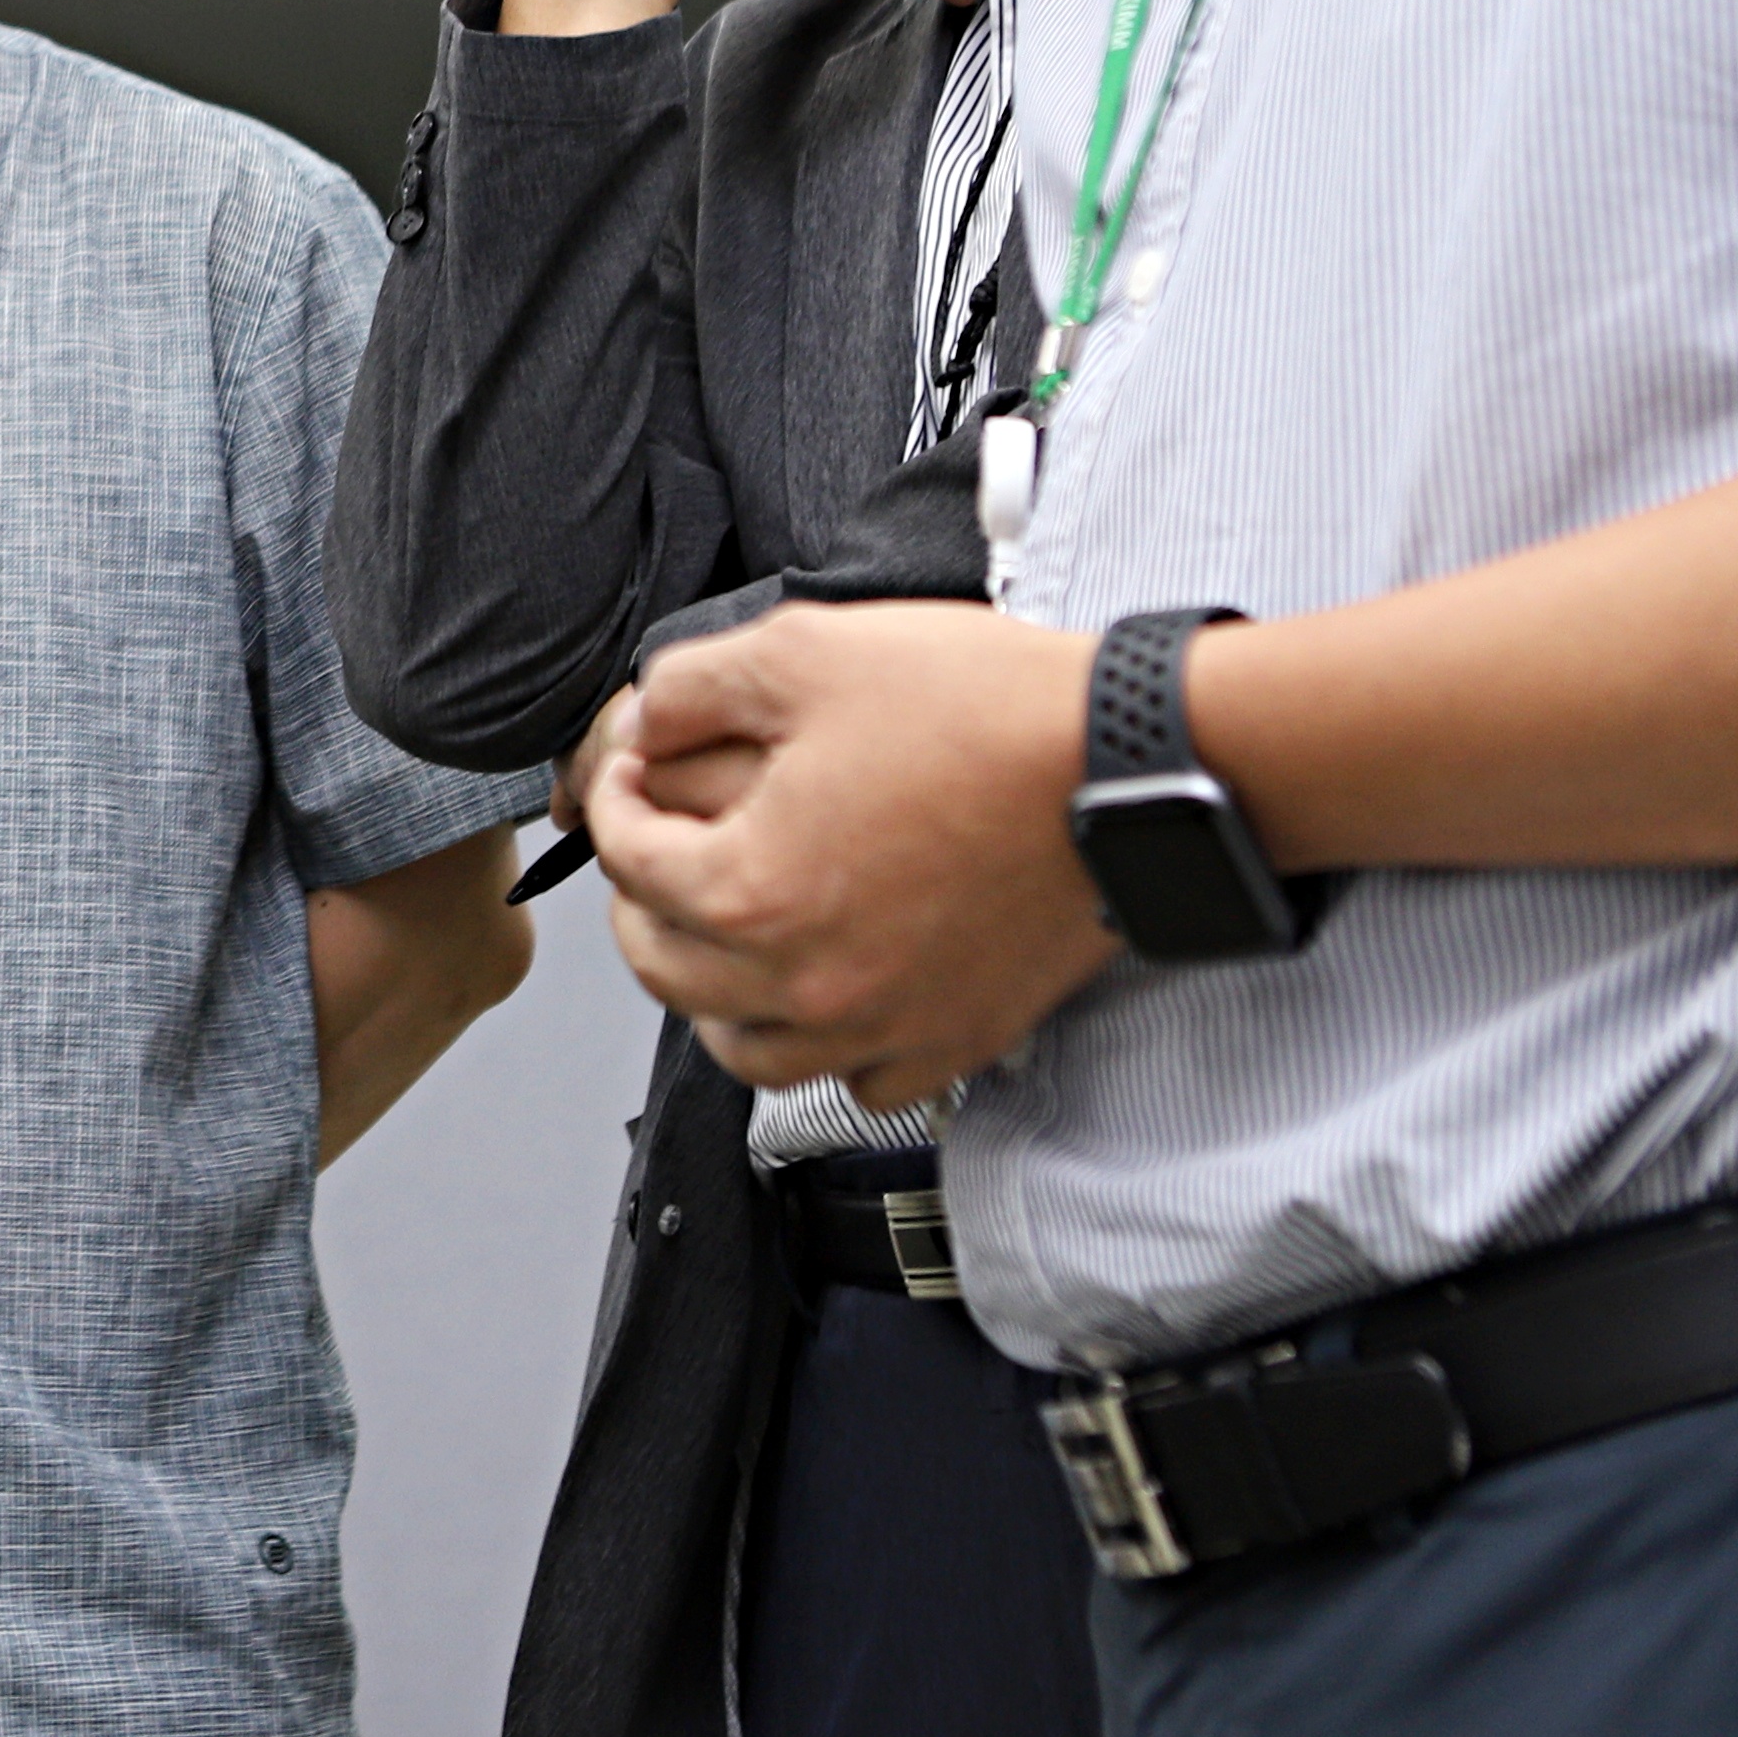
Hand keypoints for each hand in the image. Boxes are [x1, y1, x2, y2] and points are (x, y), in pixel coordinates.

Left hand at [589, 601, 1119, 1110]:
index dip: (616, 797)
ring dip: (716, 994)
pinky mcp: (953, 1042)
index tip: (633, 771)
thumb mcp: (802, 652)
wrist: (1121, 764)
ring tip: (724, 936)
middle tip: (655, 851)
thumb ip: (690, 687)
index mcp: (751, 891)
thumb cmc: (982, 711)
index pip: (627, 861)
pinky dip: (827, 1048)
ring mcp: (882, 1027)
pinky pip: (860, 1084)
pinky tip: (829, 991)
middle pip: (666, 970)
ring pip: (749, 1052)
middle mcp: (806, 983)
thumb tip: (644, 721)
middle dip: (642, 899)